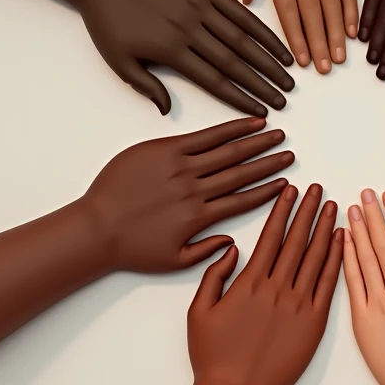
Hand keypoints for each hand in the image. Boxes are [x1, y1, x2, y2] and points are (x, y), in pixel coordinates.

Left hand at [77, 0, 294, 115]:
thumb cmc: (106, 16)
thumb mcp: (118, 60)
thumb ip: (147, 87)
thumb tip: (167, 111)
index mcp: (170, 52)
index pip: (215, 82)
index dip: (241, 98)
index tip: (260, 111)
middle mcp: (190, 30)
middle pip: (235, 62)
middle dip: (263, 83)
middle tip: (284, 99)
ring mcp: (199, 5)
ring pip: (242, 37)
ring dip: (268, 58)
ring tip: (289, 74)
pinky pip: (237, 9)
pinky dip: (259, 26)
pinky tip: (274, 38)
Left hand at [84, 117, 293, 272]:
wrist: (96, 228)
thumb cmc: (131, 248)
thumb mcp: (172, 261)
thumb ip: (205, 252)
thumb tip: (231, 242)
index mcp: (199, 217)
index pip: (242, 200)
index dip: (267, 191)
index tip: (285, 183)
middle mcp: (195, 190)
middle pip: (241, 172)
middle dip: (268, 163)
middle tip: (289, 154)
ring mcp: (181, 167)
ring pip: (227, 151)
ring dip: (254, 142)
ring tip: (276, 135)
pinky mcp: (165, 150)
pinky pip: (204, 136)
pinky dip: (228, 128)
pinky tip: (246, 123)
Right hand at [188, 183, 342, 384]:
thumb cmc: (213, 356)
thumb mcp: (199, 311)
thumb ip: (214, 275)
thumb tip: (231, 249)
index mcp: (249, 283)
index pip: (270, 237)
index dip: (282, 211)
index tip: (291, 191)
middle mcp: (277, 288)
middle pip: (296, 240)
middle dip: (307, 211)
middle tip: (318, 189)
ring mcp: (299, 305)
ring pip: (315, 258)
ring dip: (324, 229)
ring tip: (333, 206)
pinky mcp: (315, 324)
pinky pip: (328, 285)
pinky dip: (337, 260)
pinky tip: (342, 242)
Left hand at [343, 189, 384, 384]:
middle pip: (384, 246)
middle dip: (374, 216)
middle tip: (365, 193)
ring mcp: (380, 308)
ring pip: (366, 261)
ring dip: (358, 233)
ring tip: (351, 210)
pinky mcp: (363, 325)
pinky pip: (353, 286)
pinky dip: (347, 262)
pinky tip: (343, 244)